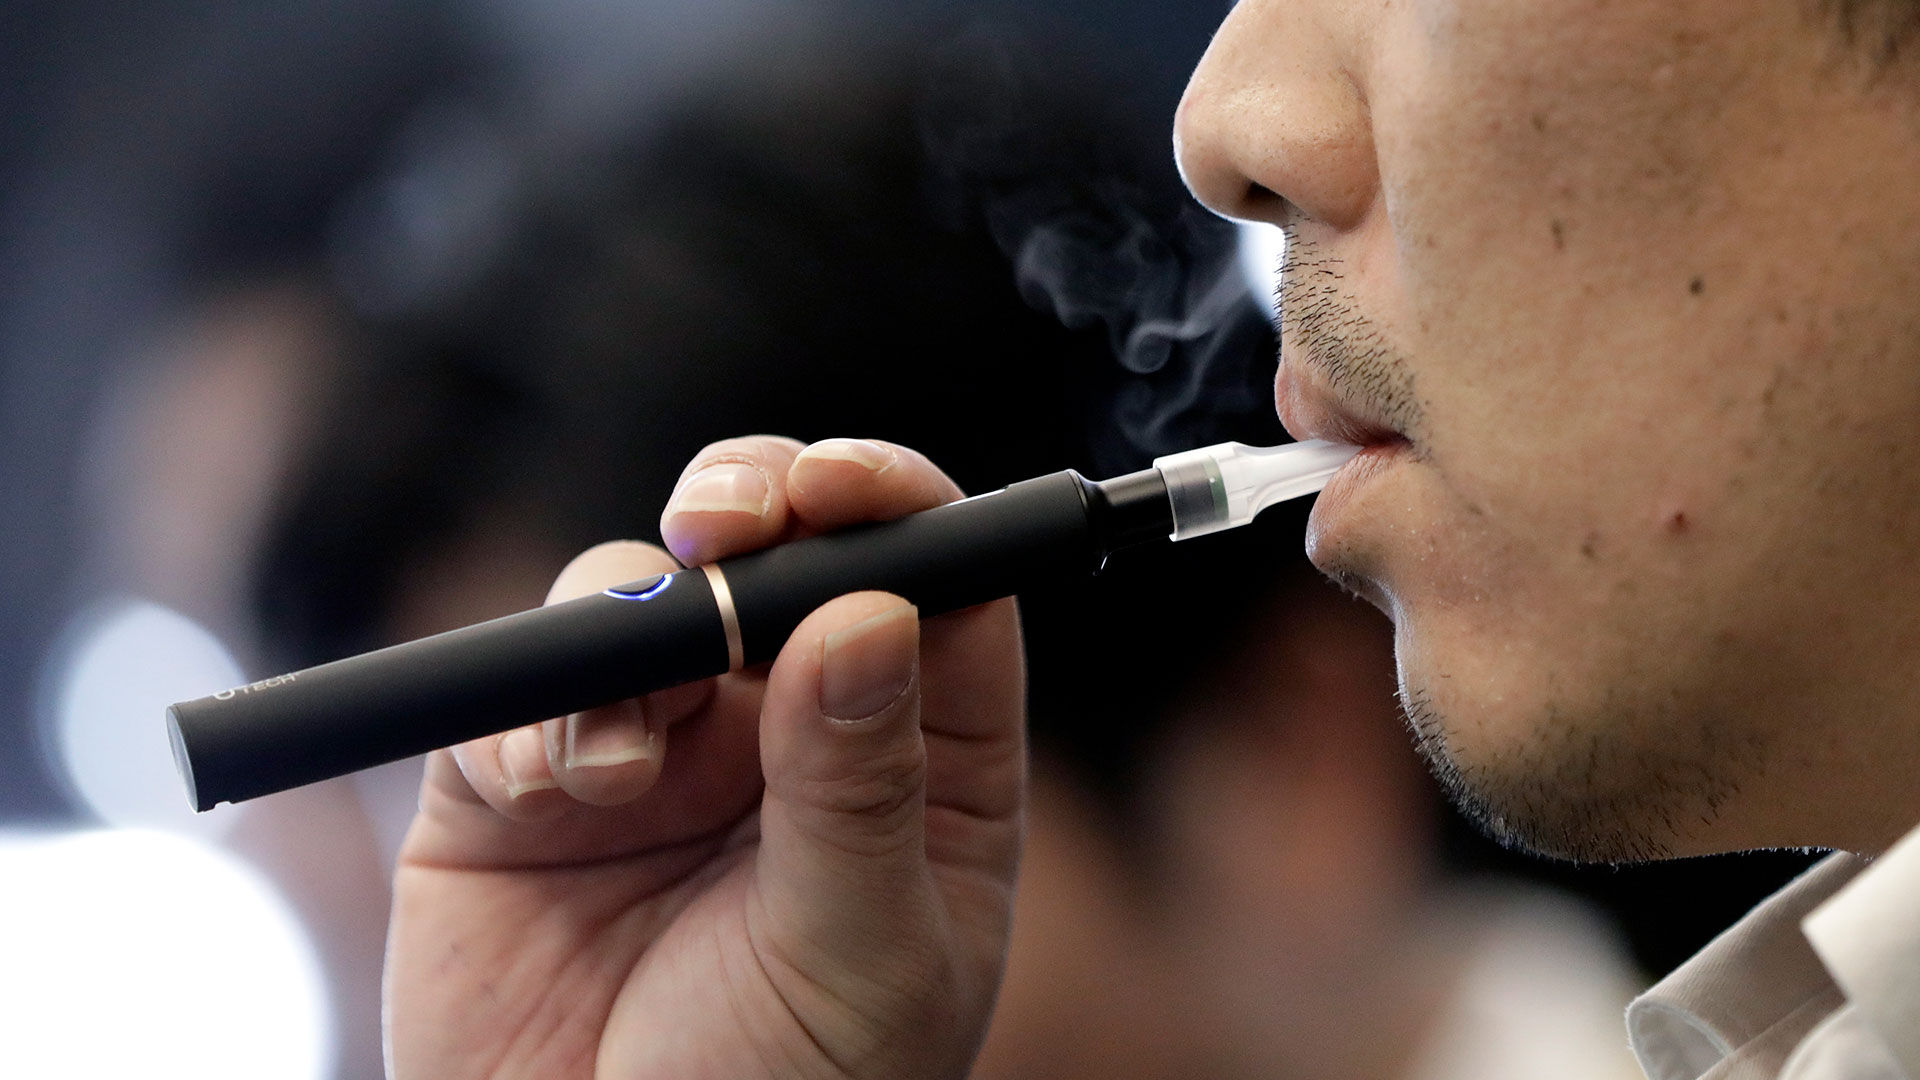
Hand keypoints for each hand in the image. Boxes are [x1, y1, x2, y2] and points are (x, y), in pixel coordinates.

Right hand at [385, 436, 1025, 1078]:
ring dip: (631, 627)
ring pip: (646, 593)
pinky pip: (523, 687)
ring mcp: (660, 748)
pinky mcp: (527, 785)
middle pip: (788, 551)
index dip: (893, 505)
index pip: (936, 586)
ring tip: (618, 759)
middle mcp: (788, 731)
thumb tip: (872, 611)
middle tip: (724, 521)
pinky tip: (552, 790)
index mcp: (917, 763)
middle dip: (754, 504)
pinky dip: (528, 710)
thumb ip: (862, 788)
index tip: (839, 486)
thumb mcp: (859, 959)